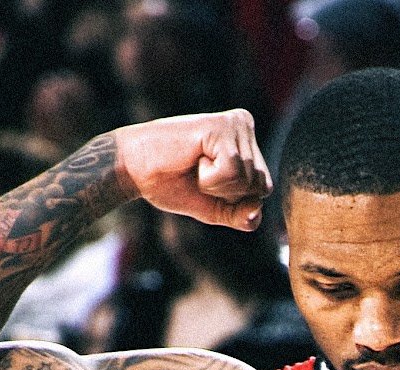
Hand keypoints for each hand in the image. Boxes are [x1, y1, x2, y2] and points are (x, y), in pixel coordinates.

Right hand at [113, 109, 272, 229]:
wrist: (136, 170)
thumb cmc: (173, 184)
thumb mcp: (217, 209)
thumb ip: (242, 215)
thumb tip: (257, 211)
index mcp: (248, 143)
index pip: (263, 190)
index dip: (234, 199)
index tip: (207, 181)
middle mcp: (245, 126)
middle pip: (260, 186)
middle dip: (228, 193)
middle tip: (198, 172)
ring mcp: (236, 124)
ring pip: (247, 180)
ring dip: (216, 185)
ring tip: (195, 164)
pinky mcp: (222, 126)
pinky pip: (232, 172)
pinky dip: (211, 178)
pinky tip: (194, 159)